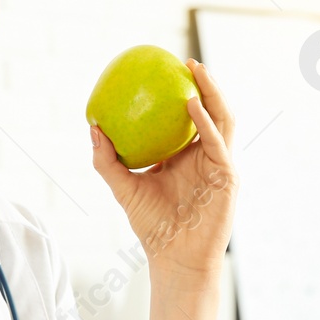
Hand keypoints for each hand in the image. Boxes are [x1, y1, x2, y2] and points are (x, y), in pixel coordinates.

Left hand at [89, 60, 236, 279]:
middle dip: (205, 84)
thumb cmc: (152, 227)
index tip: (167, 71)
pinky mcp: (227, 176)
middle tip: (187, 62)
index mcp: (186, 158)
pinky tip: (191, 105)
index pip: (189, 120)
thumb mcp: (124, 188)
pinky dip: (206, 122)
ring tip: (196, 72)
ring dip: (212, 94)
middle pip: (212, 113)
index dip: (184, 94)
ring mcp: (220, 165)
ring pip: (223, 120)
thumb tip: (93, 127)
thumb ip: (108, 160)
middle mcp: (206, 157)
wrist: (175, 258)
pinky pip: (216, 142)